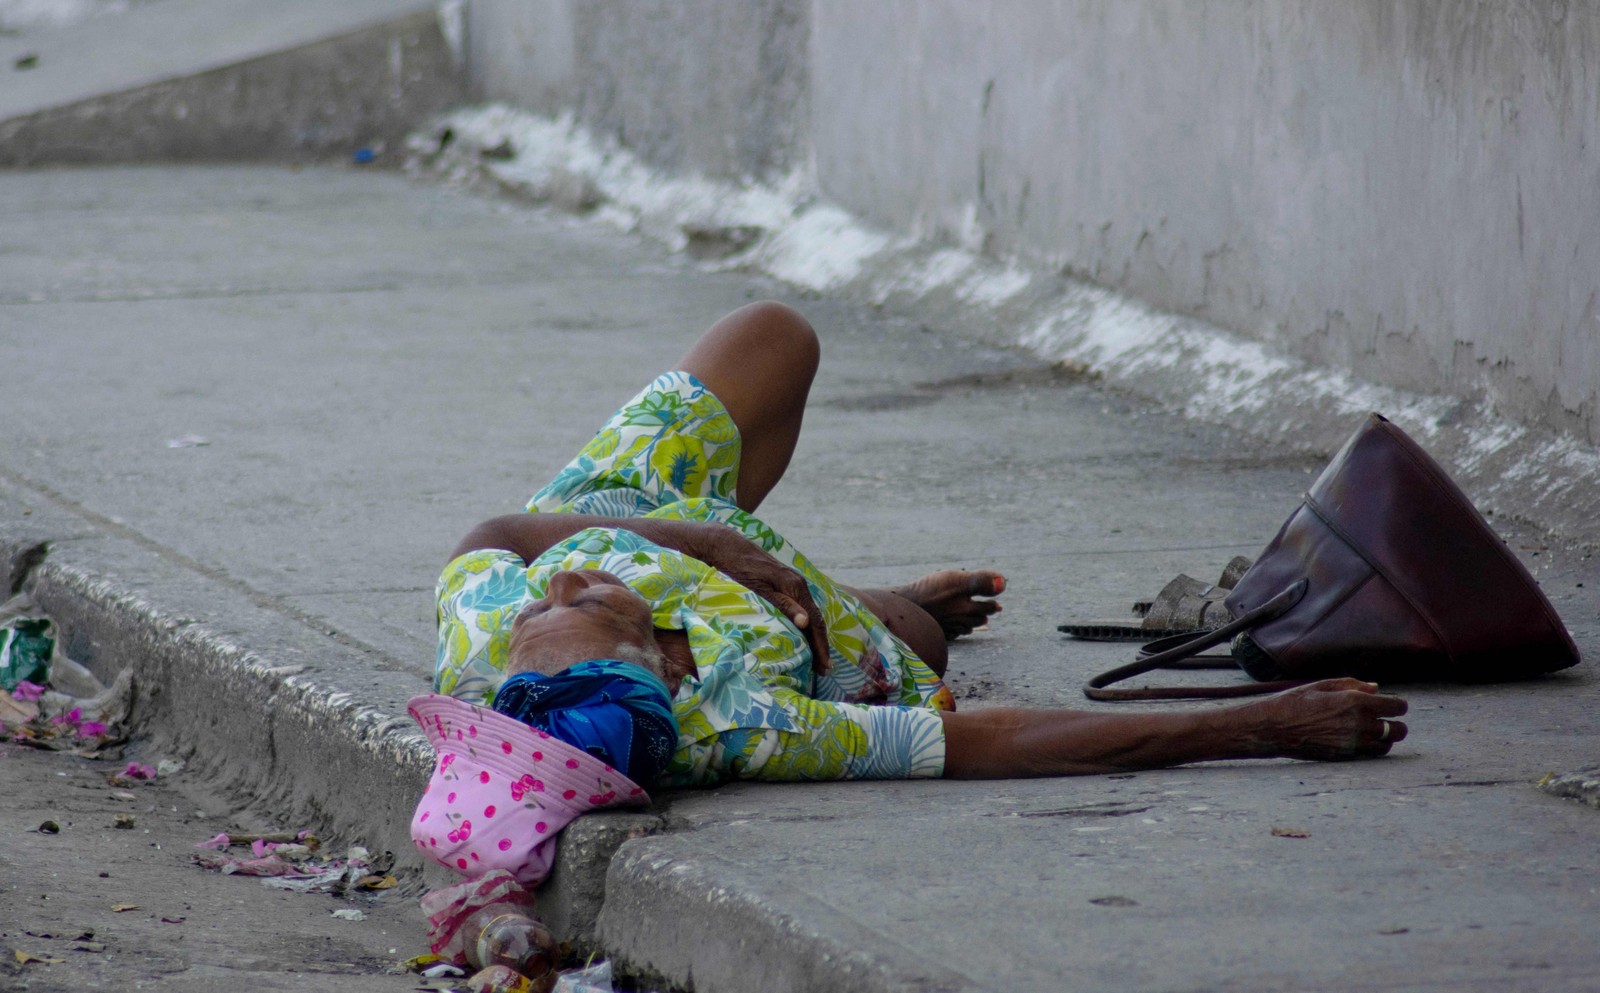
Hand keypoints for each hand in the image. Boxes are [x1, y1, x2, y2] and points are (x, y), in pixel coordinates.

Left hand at [679, 525, 831, 674]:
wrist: (724, 545)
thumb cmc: (737, 569)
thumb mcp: (757, 590)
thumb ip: (782, 606)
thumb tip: (805, 622)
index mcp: (794, 586)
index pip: (815, 622)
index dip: (820, 646)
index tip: (823, 668)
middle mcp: (798, 584)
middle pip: (815, 619)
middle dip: (820, 645)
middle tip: (822, 670)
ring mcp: (791, 582)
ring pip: (808, 613)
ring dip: (812, 636)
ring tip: (814, 659)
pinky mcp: (782, 583)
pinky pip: (800, 608)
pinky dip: (803, 626)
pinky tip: (800, 636)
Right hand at [1240, 678, 1408, 760]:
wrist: (1272, 728)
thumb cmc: (1294, 702)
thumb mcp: (1321, 685)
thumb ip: (1352, 685)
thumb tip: (1376, 688)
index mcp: (1354, 702)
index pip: (1397, 707)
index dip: (1397, 705)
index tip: (1391, 704)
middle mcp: (1358, 724)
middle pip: (1399, 730)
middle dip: (1396, 723)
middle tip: (1386, 719)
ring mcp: (1352, 743)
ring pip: (1387, 745)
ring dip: (1385, 738)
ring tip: (1374, 731)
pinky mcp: (1344, 756)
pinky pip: (1370, 755)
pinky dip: (1372, 748)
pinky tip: (1360, 740)